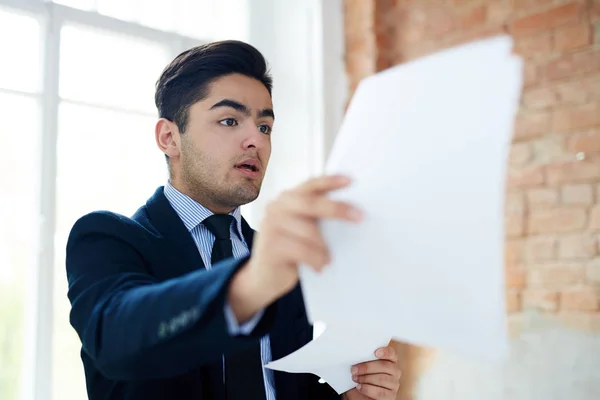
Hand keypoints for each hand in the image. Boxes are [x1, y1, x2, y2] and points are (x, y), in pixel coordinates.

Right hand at [228, 175, 362, 320]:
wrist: (264, 277)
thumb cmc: (290, 249)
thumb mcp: (301, 228)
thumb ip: (316, 217)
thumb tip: (352, 213)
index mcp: (288, 198)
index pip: (310, 185)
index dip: (330, 181)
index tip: (351, 181)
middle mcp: (277, 207)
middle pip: (310, 203)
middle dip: (337, 209)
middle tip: (360, 217)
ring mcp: (271, 226)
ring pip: (309, 231)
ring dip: (324, 246)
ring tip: (330, 258)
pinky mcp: (271, 246)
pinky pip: (302, 250)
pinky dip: (316, 259)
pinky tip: (320, 266)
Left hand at [343, 346, 400, 399]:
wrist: (359, 394)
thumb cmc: (362, 377)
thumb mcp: (362, 366)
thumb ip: (364, 358)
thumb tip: (357, 354)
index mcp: (390, 360)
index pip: (392, 353)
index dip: (385, 352)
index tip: (375, 352)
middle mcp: (395, 371)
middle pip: (385, 366)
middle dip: (367, 367)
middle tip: (354, 369)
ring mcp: (394, 384)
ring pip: (382, 379)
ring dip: (365, 378)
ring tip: (355, 378)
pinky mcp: (391, 396)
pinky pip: (380, 392)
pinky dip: (367, 389)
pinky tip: (360, 387)